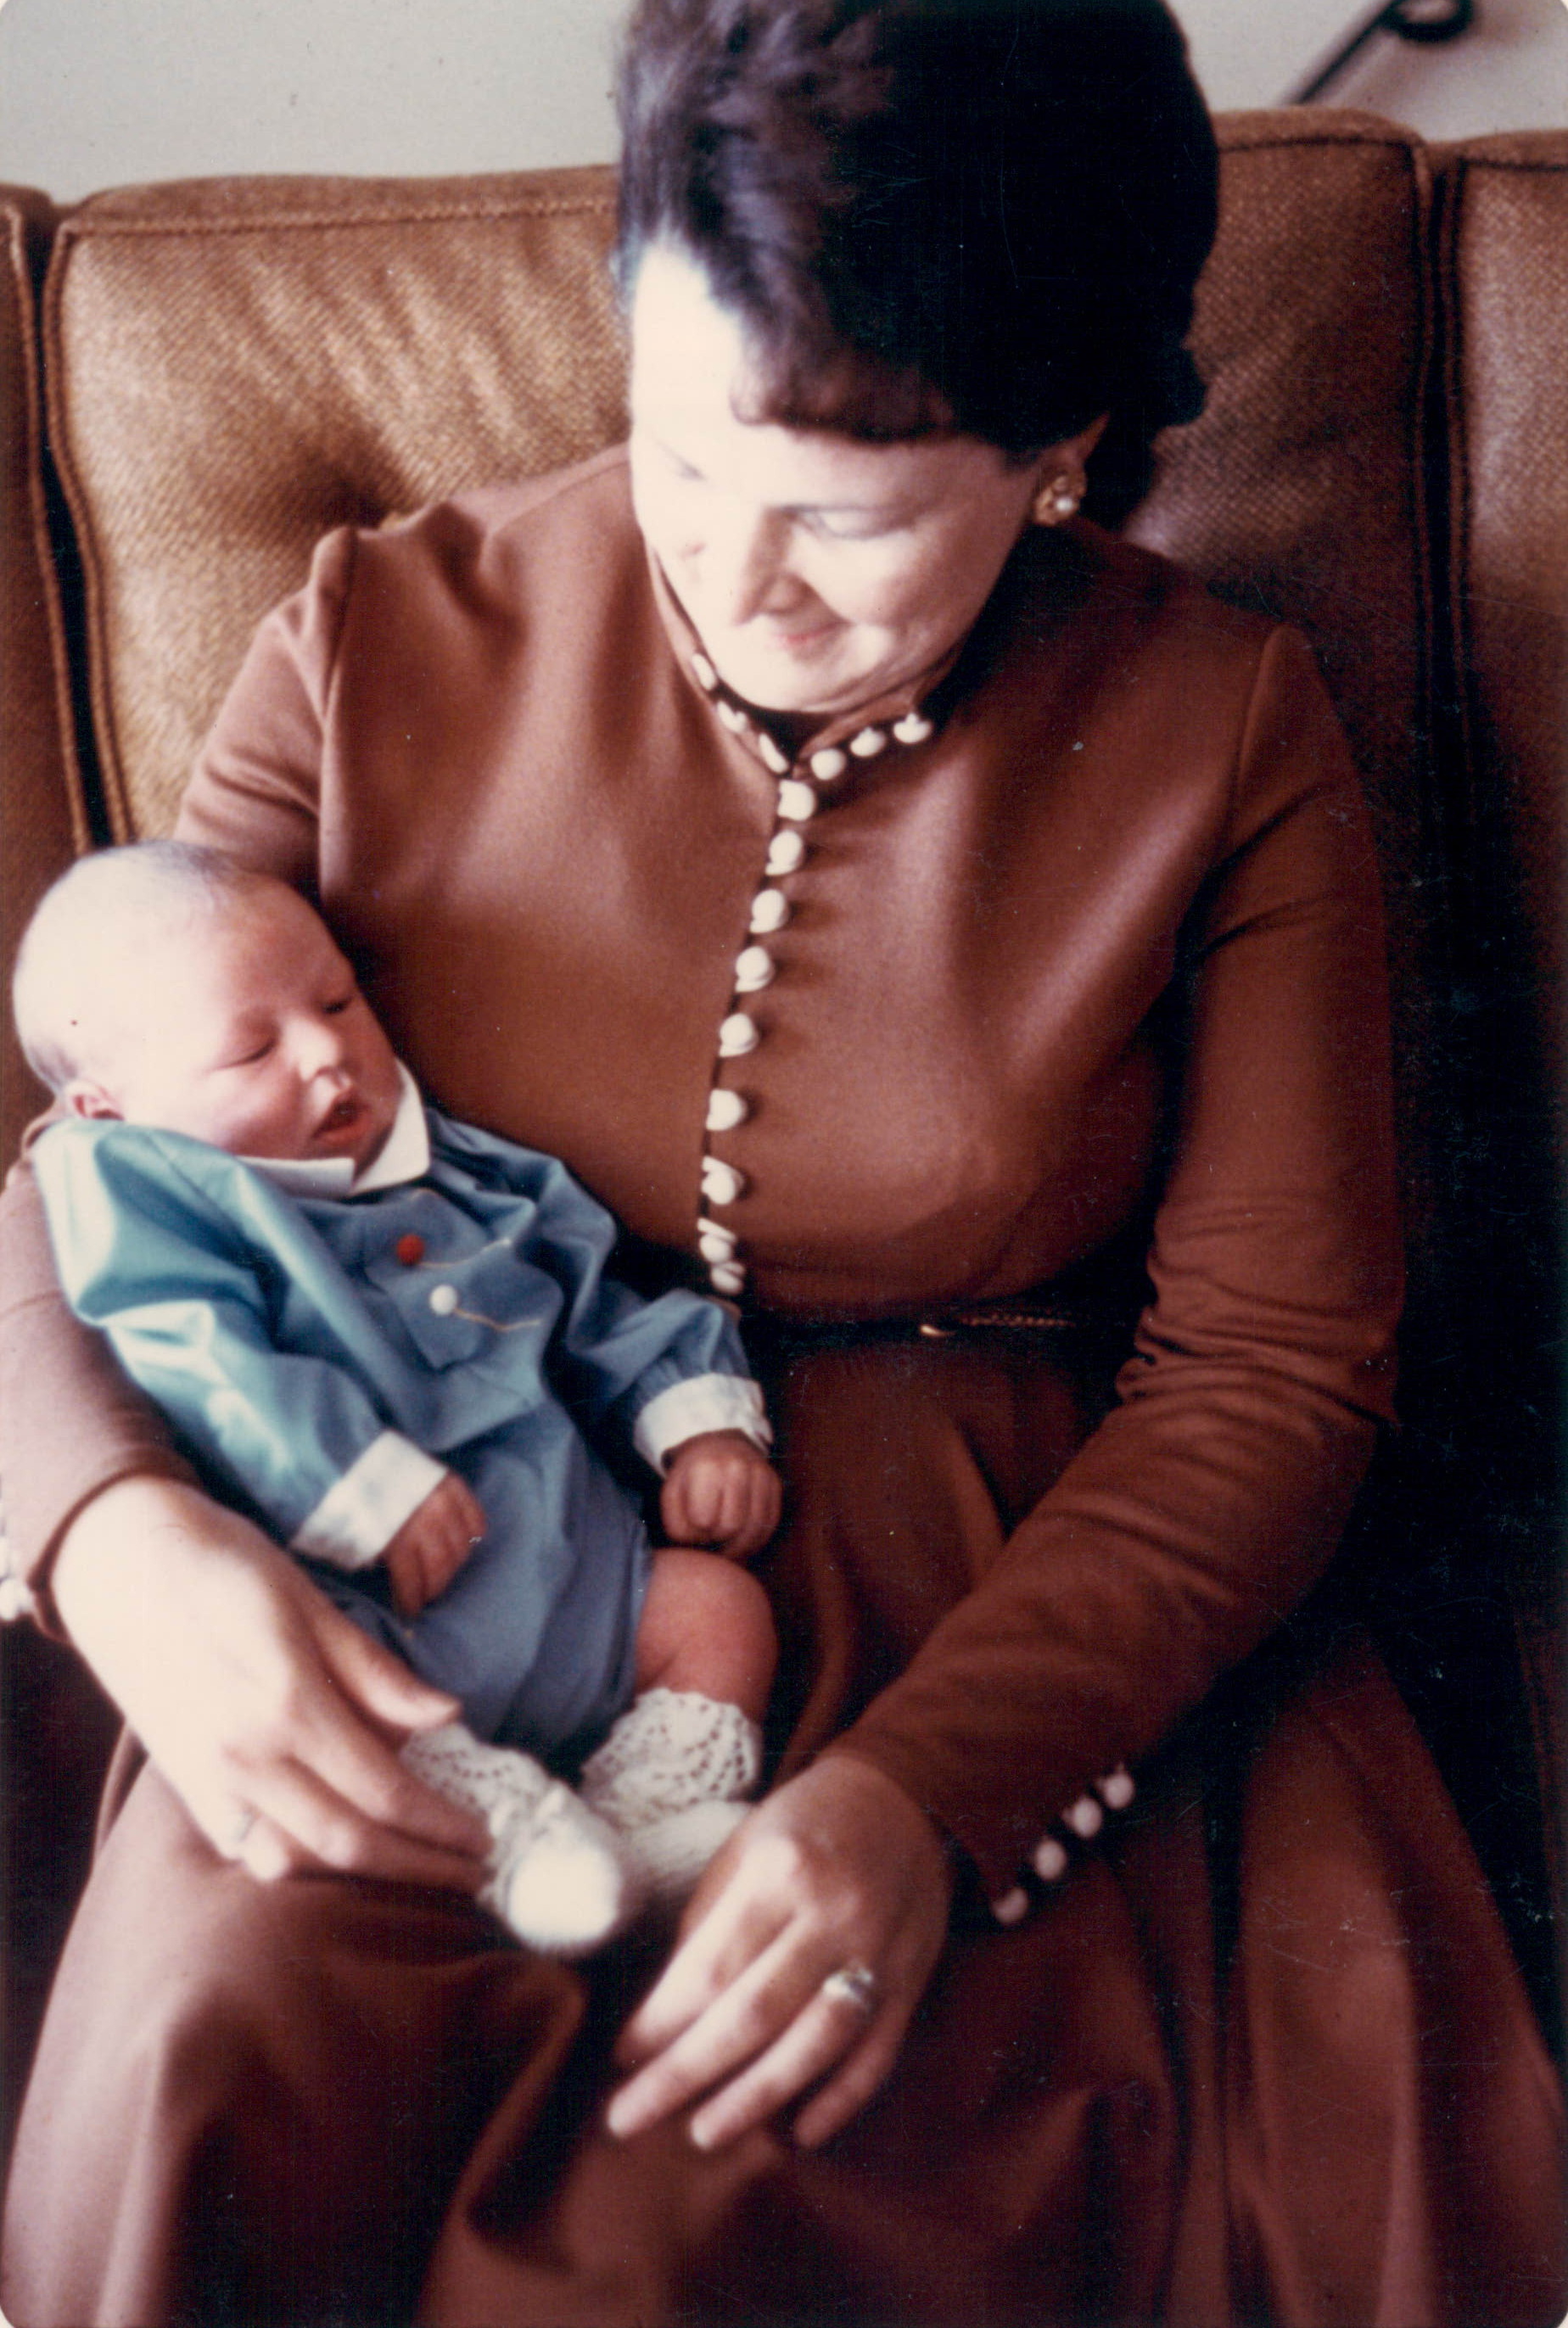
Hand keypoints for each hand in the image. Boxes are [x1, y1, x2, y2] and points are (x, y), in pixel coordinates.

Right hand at [53, 1475, 489, 1888]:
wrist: (120, 1565)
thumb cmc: (226, 1567)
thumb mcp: (311, 1604)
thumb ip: (376, 1673)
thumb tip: (447, 1715)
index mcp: (286, 1703)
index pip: (383, 1791)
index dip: (440, 1825)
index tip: (482, 1836)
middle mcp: (245, 1757)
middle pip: (349, 1841)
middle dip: (419, 1865)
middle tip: (471, 1872)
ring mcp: (208, 1780)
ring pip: (296, 1861)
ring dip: (363, 1877)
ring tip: (419, 1871)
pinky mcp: (184, 1787)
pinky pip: (249, 1851)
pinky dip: (302, 1865)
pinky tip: (342, 1857)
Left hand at [606, 1754, 951, 2151]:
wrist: (905, 1796)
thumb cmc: (806, 1822)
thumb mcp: (745, 1847)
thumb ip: (710, 1925)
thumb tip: (665, 2013)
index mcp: (781, 1872)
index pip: (712, 1967)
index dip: (662, 2022)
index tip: (621, 2058)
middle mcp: (832, 1915)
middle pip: (753, 2015)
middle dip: (685, 2074)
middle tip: (627, 2118)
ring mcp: (879, 1953)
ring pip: (814, 2045)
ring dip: (755, 2098)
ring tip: (703, 2134)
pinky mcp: (913, 1980)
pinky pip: (876, 2055)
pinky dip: (840, 2100)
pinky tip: (798, 2133)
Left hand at [660, 1430, 780, 1558]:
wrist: (718, 1447)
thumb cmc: (692, 1479)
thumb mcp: (673, 1497)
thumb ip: (678, 1527)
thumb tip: (702, 1550)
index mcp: (706, 1468)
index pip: (703, 1521)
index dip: (697, 1533)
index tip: (694, 1529)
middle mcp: (737, 1467)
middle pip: (732, 1526)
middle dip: (719, 1540)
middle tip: (711, 1537)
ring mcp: (760, 1473)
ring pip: (755, 1529)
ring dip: (740, 1547)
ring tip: (726, 1547)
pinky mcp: (775, 1483)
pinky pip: (770, 1524)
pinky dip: (756, 1540)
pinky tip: (742, 1542)